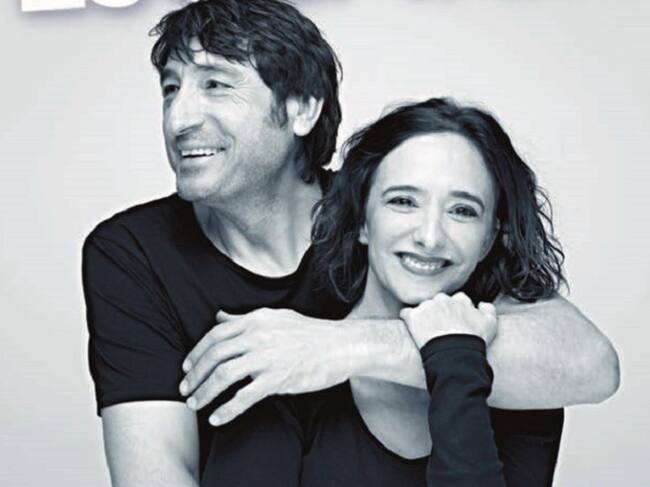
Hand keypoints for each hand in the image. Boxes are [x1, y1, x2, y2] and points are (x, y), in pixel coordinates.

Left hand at [179, 308, 350, 425]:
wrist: (341, 346)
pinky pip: (244, 397)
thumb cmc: (310, 333)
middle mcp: (258, 336)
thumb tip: (219, 317)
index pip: (215, 335)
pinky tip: (217, 418)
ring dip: (205, 392)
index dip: (196, 353)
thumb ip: (244, 319)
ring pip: (223, 376)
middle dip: (195, 375)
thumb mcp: (276, 318)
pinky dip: (226, 409)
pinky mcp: (278, 379)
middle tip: (186, 389)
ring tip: (196, 403)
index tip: (187, 368)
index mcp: (256, 320)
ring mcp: (267, 357)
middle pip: (215, 356)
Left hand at [400, 292, 497, 348]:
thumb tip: (482, 304)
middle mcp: (442, 300)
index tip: (455, 321)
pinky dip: (408, 320)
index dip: (456, 310)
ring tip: (427, 332)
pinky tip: (412, 329)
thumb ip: (489, 310)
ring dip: (424, 316)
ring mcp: (426, 307)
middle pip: (439, 302)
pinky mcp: (413, 317)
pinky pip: (406, 313)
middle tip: (441, 328)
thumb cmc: (473, 341)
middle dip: (439, 311)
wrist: (455, 354)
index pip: (457, 299)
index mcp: (459, 300)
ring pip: (423, 307)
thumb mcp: (490, 324)